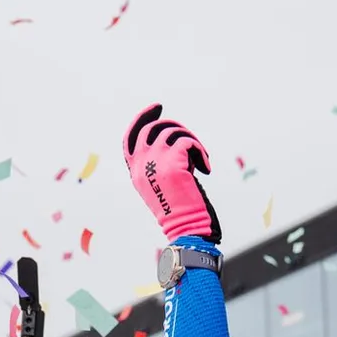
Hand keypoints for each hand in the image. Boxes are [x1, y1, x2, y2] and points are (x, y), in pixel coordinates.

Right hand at [123, 104, 219, 243]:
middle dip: (173, 125)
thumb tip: (177, 140)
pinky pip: (189, 142)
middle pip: (152, 127)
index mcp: (135, 171)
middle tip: (190, 137)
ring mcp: (155, 162)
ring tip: (201, 160)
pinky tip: (206, 169)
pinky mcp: (173, 162)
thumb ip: (161, 162)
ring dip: (191, 141)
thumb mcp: (163, 183)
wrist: (187, 228)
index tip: (157, 108)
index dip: (142, 118)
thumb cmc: (180, 210)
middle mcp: (141, 164)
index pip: (130, 137)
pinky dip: (201, 152)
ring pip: (173, 132)